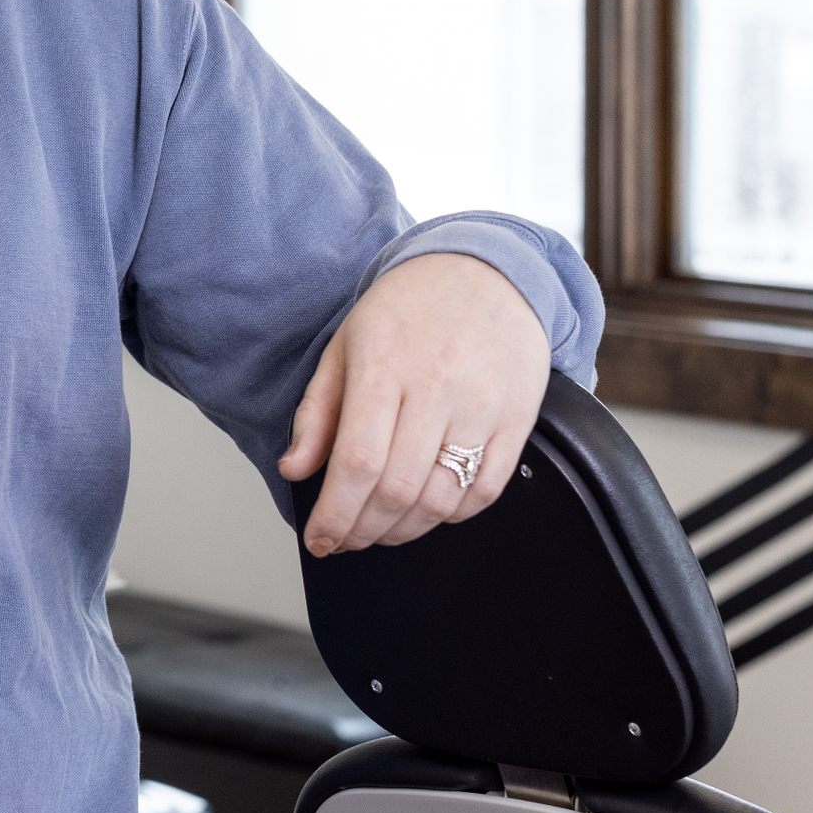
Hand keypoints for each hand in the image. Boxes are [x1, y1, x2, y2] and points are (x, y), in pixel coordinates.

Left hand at [276, 253, 550, 556]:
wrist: (487, 272)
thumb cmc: (408, 309)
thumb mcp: (346, 345)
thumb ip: (318, 412)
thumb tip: (295, 468)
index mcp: (383, 368)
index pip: (357, 463)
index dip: (335, 514)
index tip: (319, 539)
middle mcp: (436, 390)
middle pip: (397, 490)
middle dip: (362, 531)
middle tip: (344, 540)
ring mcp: (481, 408)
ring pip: (441, 500)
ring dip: (404, 531)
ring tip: (380, 530)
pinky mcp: (517, 421)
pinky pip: (485, 492)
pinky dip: (452, 517)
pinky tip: (426, 511)